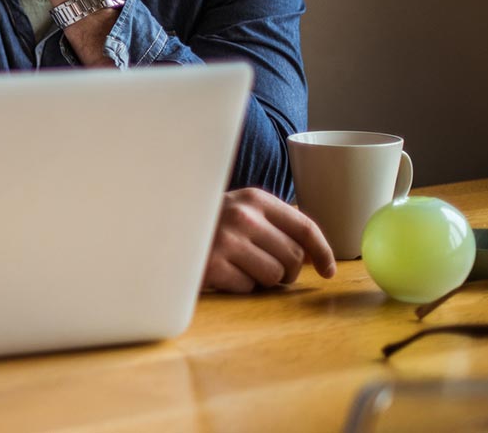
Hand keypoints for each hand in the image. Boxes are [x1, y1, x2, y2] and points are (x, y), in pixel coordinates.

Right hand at [204, 188, 336, 292]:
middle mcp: (243, 216)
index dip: (322, 251)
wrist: (159, 227)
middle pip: (294, 257)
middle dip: (287, 270)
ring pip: (275, 276)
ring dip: (263, 279)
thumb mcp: (240, 211)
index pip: (304, 226)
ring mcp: (227, 241)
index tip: (329, 270)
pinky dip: (240, 286)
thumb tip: (315, 254)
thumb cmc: (208, 225)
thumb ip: (274, 224)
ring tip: (241, 268)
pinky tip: (222, 273)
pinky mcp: (213, 266)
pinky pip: (248, 288)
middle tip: (265, 267)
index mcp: (255, 199)